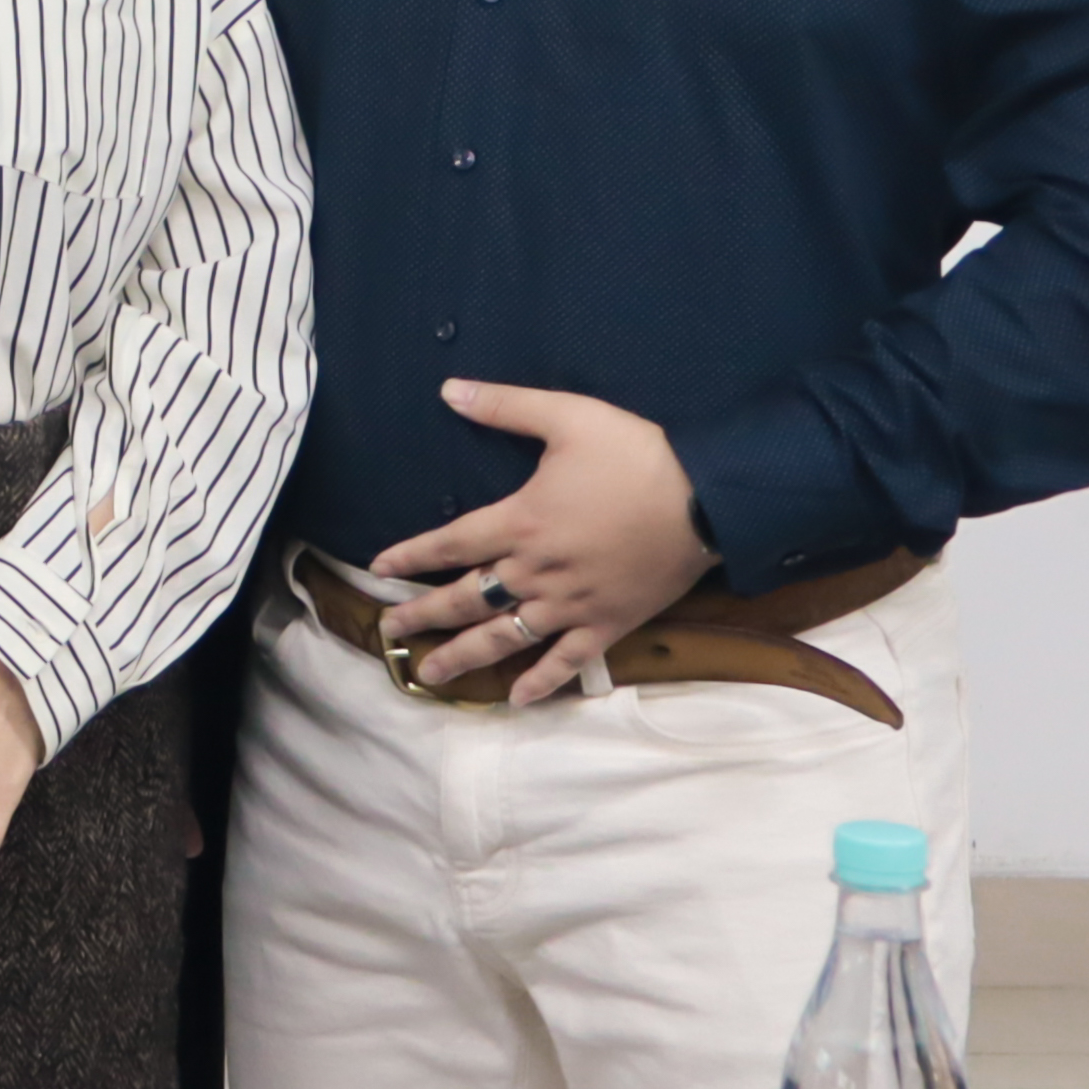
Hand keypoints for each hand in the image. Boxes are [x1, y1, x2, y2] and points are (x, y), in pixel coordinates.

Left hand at [376, 381, 720, 703]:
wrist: (709, 499)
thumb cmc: (637, 454)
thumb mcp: (569, 416)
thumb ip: (505, 405)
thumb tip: (448, 389)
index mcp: (521, 522)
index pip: (450, 544)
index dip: (411, 556)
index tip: (379, 568)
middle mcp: (537, 570)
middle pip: (466, 600)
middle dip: (422, 616)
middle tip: (389, 632)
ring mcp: (572, 603)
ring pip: (505, 637)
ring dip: (464, 657)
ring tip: (430, 673)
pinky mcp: (609, 622)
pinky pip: (568, 660)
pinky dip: (541, 682)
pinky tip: (516, 699)